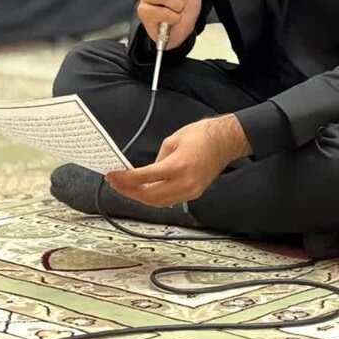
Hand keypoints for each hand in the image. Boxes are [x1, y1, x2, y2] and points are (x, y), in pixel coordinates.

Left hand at [105, 115, 249, 205]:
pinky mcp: (194, 193)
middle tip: (115, 183)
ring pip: (158, 203)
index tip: (113, 176)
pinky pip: (169, 201)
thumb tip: (146, 172)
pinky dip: (155, 198)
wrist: (225, 141)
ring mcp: (191, 190)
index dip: (125, 178)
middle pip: (148, 196)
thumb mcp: (173, 140)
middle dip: (129, 191)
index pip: (144, 177)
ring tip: (127, 188)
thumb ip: (157, 159)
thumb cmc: (202, 135)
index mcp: (178, 166)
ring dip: (140, 197)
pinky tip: (145, 191)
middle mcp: (184, 182)